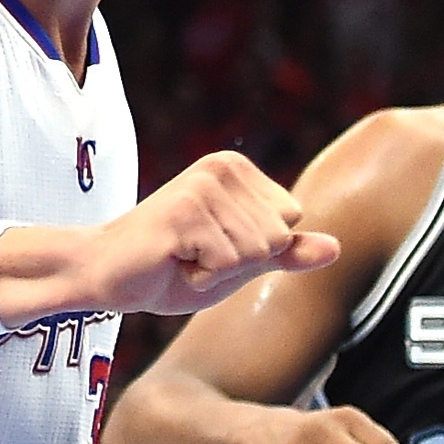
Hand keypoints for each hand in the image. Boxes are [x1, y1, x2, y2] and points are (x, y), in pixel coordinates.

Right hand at [25, 152, 336, 320]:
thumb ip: (286, 253)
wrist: (107, 275)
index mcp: (239, 170)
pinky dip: (201, 277)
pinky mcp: (185, 209)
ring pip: (255, 251)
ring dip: (219, 271)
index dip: (257, 252)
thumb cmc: (171, 268)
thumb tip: (337, 247)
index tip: (214, 248)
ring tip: (183, 257)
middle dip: (239, 263)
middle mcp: (222, 166)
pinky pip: (227, 263)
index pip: (290, 222)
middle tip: (195, 255)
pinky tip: (172, 261)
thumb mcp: (240, 263)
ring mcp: (202, 185)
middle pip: (276, 236)